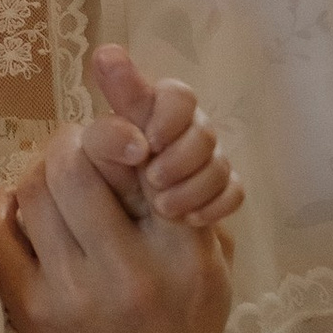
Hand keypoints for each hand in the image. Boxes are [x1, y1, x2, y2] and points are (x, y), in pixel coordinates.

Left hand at [0, 122, 236, 332]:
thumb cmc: (187, 327)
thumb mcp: (210, 261)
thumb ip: (183, 199)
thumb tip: (134, 129)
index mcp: (179, 252)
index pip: (134, 162)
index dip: (115, 132)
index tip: (121, 138)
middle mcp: (124, 272)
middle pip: (71, 165)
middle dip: (73, 145)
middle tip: (82, 153)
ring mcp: (68, 294)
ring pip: (31, 190)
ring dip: (42, 173)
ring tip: (58, 182)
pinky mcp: (26, 312)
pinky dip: (6, 206)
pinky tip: (22, 206)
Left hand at [82, 44, 242, 230]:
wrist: (124, 243)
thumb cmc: (101, 198)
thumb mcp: (96, 163)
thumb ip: (107, 132)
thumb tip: (120, 88)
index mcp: (150, 115)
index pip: (176, 94)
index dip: (169, 115)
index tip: (149, 144)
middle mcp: (181, 132)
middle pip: (204, 129)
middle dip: (181, 156)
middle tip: (153, 180)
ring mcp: (204, 163)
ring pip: (220, 162)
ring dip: (193, 186)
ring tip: (164, 208)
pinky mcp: (220, 195)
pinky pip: (235, 191)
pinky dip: (215, 206)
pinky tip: (191, 219)